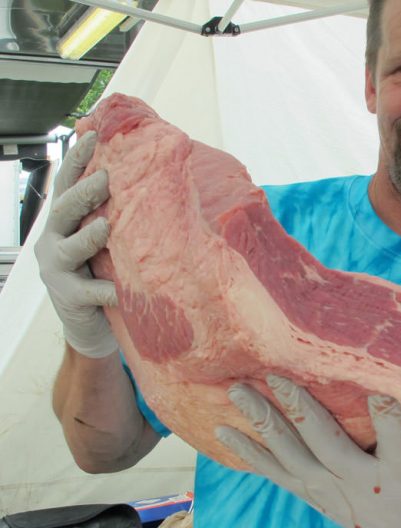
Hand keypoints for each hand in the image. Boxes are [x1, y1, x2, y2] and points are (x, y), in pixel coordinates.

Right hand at [34, 131, 117, 358]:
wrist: (95, 327)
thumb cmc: (108, 274)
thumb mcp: (112, 240)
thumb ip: (119, 214)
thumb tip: (154, 177)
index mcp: (66, 222)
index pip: (67, 183)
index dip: (77, 159)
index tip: (92, 134)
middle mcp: (54, 240)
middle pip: (64, 209)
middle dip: (84, 193)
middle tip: (107, 179)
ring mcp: (57, 270)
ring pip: (68, 248)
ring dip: (87, 237)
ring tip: (105, 227)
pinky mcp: (69, 298)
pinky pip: (88, 292)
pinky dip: (106, 289)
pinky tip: (120, 290)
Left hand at [216, 375, 400, 527]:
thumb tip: (395, 370)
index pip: (398, 438)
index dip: (388, 414)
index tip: (380, 389)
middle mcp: (361, 484)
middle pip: (328, 443)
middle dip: (301, 408)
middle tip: (277, 375)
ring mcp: (329, 491)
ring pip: (292, 454)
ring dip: (263, 422)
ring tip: (238, 392)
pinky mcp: (309, 493)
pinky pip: (274, 472)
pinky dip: (248, 451)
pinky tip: (223, 429)